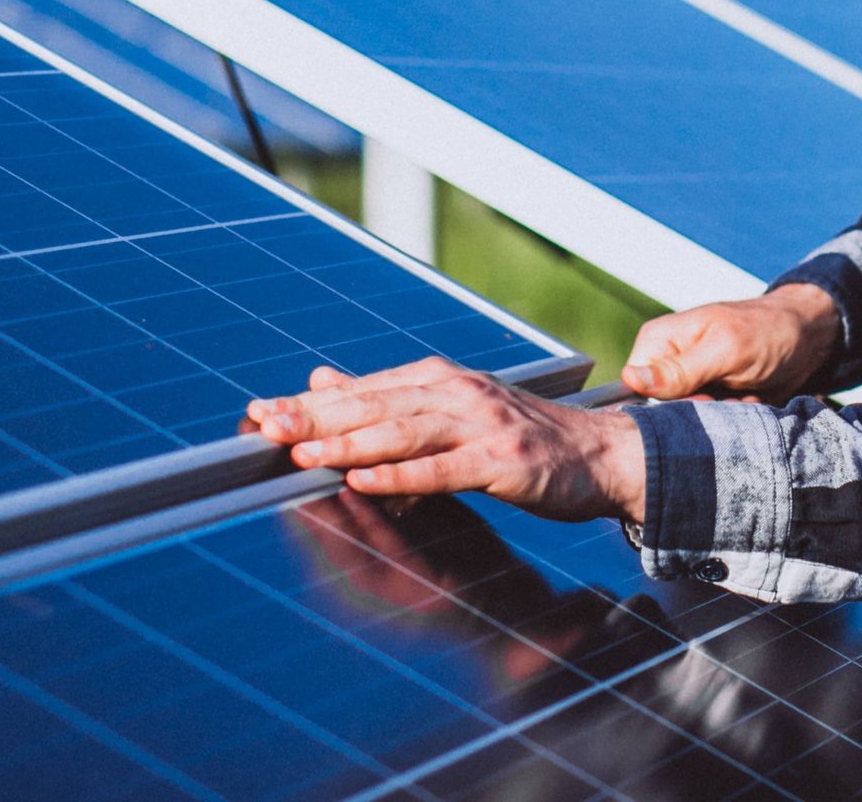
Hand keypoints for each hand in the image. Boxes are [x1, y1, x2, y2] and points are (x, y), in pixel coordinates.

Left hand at [246, 356, 646, 521]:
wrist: (602, 454)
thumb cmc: (523, 438)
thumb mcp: (451, 408)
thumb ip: (387, 399)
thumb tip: (321, 379)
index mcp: (439, 379)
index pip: (362, 390)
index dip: (308, 403)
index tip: (259, 413)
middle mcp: (457, 392)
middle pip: (374, 405)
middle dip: (315, 418)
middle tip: (265, 427)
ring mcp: (482, 424)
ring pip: (403, 432)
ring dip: (349, 444)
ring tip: (302, 455)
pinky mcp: (504, 459)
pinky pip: (445, 469)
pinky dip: (403, 476)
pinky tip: (366, 482)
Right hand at [621, 282, 839, 401]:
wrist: (806, 338)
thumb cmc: (766, 331)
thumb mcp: (725, 350)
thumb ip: (679, 369)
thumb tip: (631, 379)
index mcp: (658, 341)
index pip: (636, 388)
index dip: (668, 403)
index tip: (704, 397)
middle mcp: (667, 363)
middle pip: (662, 410)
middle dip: (701, 411)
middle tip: (731, 395)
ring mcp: (689, 381)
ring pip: (688, 420)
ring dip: (720, 417)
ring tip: (744, 396)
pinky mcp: (709, 396)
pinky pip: (709, 423)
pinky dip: (732, 418)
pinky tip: (749, 402)